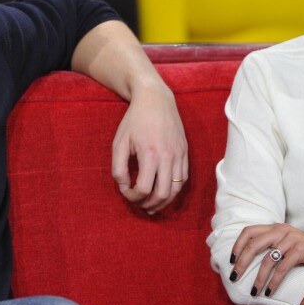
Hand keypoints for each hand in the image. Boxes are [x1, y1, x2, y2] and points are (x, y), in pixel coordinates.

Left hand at [111, 84, 187, 214]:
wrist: (155, 99)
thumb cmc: (134, 120)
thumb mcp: (119, 142)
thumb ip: (118, 168)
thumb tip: (125, 187)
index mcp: (150, 153)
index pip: (144, 189)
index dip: (133, 197)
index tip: (126, 192)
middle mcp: (168, 156)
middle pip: (162, 194)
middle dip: (149, 204)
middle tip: (139, 205)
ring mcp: (179, 154)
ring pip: (176, 189)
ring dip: (164, 202)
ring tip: (152, 205)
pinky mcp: (185, 152)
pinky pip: (183, 178)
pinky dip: (175, 190)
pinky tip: (164, 192)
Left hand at [230, 224, 303, 294]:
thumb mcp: (287, 243)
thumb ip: (272, 244)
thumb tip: (249, 259)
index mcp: (275, 227)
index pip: (249, 231)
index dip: (238, 245)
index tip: (230, 260)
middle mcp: (281, 230)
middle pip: (254, 244)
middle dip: (242, 262)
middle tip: (235, 276)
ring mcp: (291, 239)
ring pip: (267, 259)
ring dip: (258, 277)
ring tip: (253, 291)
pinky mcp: (301, 250)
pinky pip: (282, 268)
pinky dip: (274, 282)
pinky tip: (269, 292)